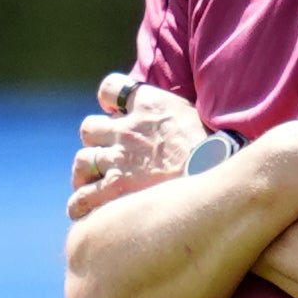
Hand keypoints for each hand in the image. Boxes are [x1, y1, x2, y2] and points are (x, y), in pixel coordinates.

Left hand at [68, 74, 210, 219]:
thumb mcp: (192, 116)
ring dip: (85, 172)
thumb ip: (169, 112)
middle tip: (108, 154)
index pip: (110, 87)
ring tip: (92, 183)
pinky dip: (80, 204)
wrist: (217, 175)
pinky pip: (83, 197)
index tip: (114, 111)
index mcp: (147, 104)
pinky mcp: (115, 189)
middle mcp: (126, 129)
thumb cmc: (214, 149)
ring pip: (81, 161)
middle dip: (96, 141)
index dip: (109, 100)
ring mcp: (118, 159)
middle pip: (89, 128)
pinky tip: (83, 210)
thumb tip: (164, 117)